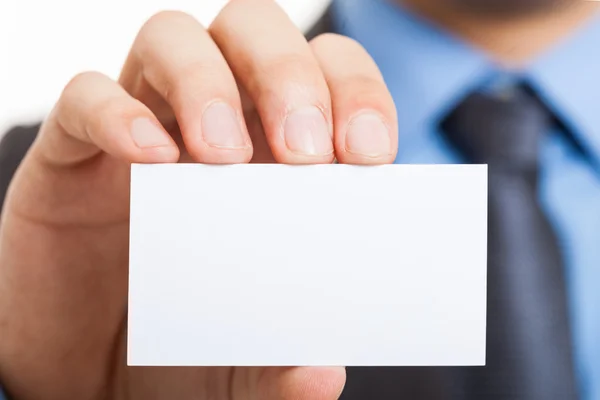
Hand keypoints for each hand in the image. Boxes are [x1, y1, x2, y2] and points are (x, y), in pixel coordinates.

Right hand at [0, 1, 397, 398]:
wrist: (89, 370)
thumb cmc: (182, 345)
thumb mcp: (243, 363)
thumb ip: (282, 367)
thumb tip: (322, 374)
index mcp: (273, 154)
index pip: (328, 77)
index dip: (355, 94)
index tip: (367, 154)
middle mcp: (213, 122)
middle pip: (255, 32)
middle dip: (288, 75)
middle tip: (303, 152)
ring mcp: (142, 126)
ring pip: (174, 38)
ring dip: (207, 82)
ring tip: (222, 156)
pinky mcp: (73, 151)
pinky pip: (86, 97)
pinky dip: (116, 113)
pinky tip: (149, 157)